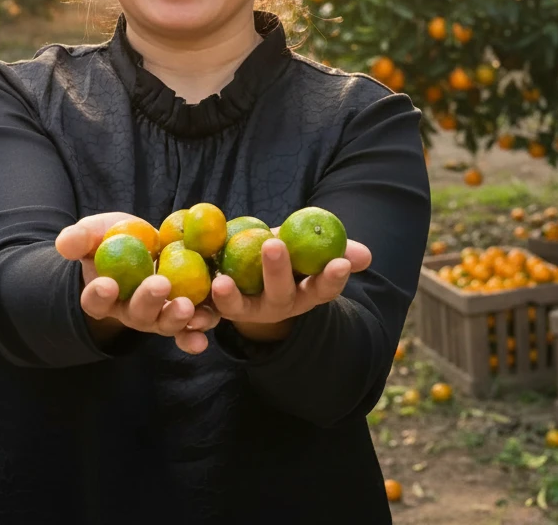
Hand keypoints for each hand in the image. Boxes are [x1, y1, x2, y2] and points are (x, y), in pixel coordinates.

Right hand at [55, 212, 219, 354]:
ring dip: (176, 318)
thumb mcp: (94, 233)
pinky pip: (191, 327)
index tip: (106, 284)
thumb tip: (66, 242)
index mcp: (104, 296)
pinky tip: (205, 332)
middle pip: (137, 314)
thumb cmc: (113, 239)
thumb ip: (79, 238)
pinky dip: (197, 332)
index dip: (99, 295)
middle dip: (148, 302)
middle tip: (159, 285)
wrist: (143, 244)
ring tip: (186, 307)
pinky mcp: (183, 311)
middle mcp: (131, 312)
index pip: (96, 301)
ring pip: (165, 323)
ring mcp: (158, 315)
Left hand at [209, 230, 371, 334]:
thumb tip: (365, 257)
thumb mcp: (309, 249)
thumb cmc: (288, 256)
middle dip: (278, 271)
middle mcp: (279, 305)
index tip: (340, 263)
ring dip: (231, 299)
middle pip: (281, 293)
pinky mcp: (220, 310)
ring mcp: (248, 310)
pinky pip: (209, 313)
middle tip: (274, 244)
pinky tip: (192, 297)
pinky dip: (200, 309)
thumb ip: (335, 250)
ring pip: (241, 308)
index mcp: (305, 291)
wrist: (253, 275)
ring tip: (223, 281)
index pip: (324, 287)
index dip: (333, 277)